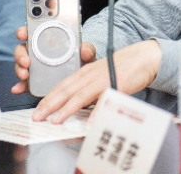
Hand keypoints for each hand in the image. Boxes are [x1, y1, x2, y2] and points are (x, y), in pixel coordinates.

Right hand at [11, 26, 96, 95]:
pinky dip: (20, 86)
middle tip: (27, 61)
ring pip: (21, 66)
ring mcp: (35, 67)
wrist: (84, 80)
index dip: (25, 31)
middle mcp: (38, 52)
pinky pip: (24, 83)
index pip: (32, 31)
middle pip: (23, 49)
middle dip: (21, 54)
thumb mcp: (87, 54)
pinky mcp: (34, 82)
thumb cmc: (82, 62)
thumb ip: (87, 50)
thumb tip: (85, 51)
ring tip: (25, 75)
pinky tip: (19, 89)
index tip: (22, 34)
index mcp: (48, 40)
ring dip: (19, 69)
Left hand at [28, 40, 161, 123]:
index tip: (37, 110)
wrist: (142, 57)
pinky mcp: (116, 85)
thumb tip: (75, 106)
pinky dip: (97, 111)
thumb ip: (87, 90)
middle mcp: (90, 75)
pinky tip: (91, 122)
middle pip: (66, 90)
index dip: (48, 98)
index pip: (61, 86)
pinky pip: (104, 100)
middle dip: (50, 105)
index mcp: (84, 73)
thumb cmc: (121, 68)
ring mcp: (102, 80)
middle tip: (37, 118)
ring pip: (80, 95)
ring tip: (56, 121)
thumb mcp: (99, 76)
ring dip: (67, 109)